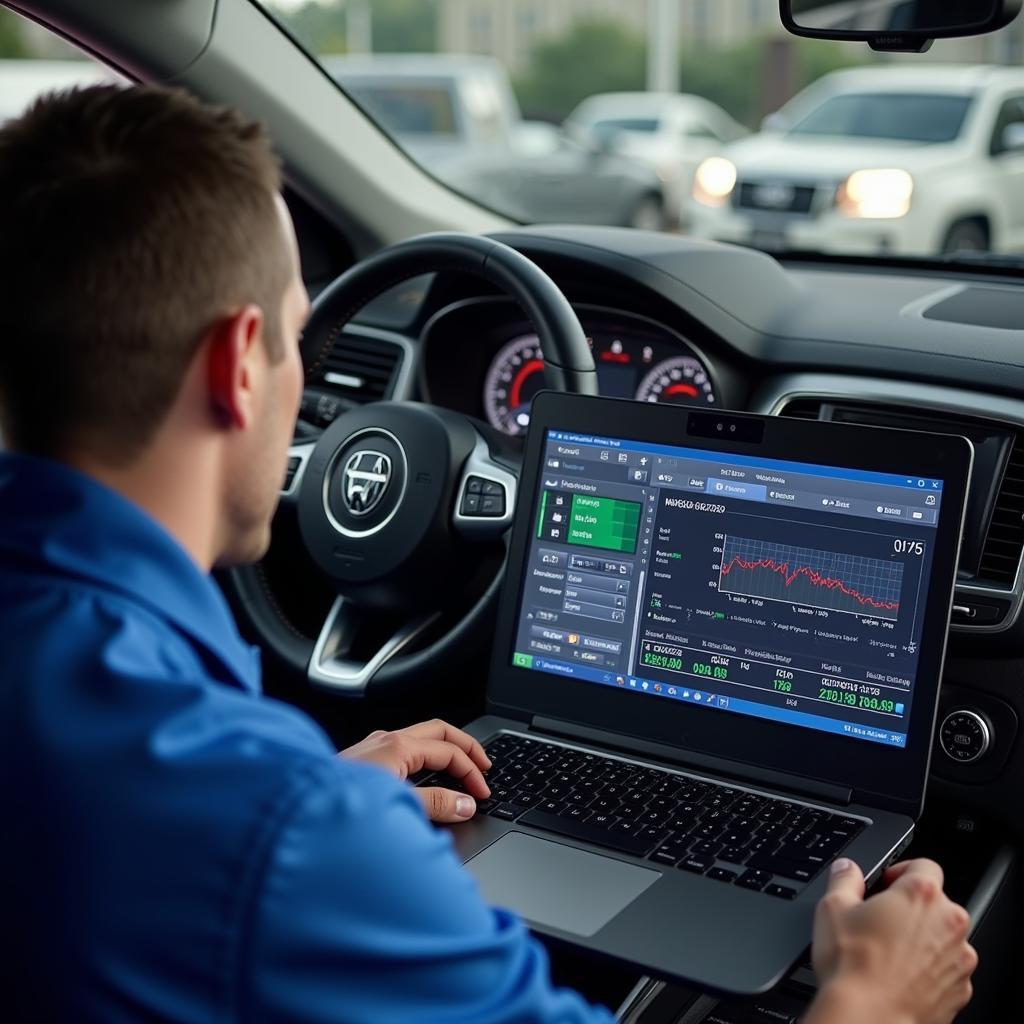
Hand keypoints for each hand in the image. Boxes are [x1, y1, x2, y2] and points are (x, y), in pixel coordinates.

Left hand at [342, 719, 490, 823]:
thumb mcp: (396, 805)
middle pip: (438, 731)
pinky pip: (402, 749)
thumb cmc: (335, 806)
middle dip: (465, 747)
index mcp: (398, 746)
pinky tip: (423, 777)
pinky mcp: (360, 761)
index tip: (482, 794)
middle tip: (484, 766)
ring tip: (458, 770)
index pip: (449, 750)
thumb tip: (464, 804)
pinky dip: (423, 759)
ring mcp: (371, 747)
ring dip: (443, 751)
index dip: (472, 771)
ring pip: (420, 738)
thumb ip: (435, 805)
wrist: (294, 811)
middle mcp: (385, 740)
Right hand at [806, 858, 975, 1023]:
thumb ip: (844, 879)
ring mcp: (959, 960)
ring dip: (923, 938)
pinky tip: (900, 976)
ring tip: (889, 952)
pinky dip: (929, 969)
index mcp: (921, 895)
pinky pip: (947, 969)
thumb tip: (847, 869)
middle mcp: (948, 924)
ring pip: (943, 937)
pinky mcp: (960, 991)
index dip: (902, 871)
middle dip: (912, 907)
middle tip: (881, 920)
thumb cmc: (853, 965)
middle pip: (937, 902)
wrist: (868, 1018)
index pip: (924, 865)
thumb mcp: (832, 907)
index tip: (886, 885)